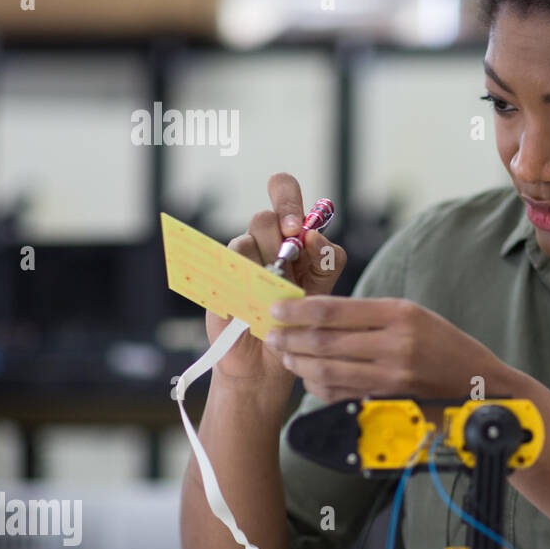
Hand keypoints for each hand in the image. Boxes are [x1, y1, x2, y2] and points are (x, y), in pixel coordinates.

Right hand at [208, 172, 347, 382]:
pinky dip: (245, 279)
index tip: (296, 229)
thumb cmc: (301, 320)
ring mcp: (241, 258)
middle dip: (279, 236)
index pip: (282, 189)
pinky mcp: (221, 275)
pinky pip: (229, 264)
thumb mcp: (325, 289)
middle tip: (288, 258)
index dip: (287, 198)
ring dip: (265, 264)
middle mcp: (264, 240)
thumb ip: (328, 260)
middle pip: (265, 217)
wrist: (271, 359)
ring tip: (273, 290)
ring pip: (247, 239)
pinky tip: (253, 297)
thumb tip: (314, 237)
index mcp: (291, 234)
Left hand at [265, 296, 506, 406]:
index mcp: (400, 314)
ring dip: (298, 363)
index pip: (334, 310)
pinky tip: (308, 376)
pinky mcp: (388, 401)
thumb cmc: (444, 344)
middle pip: (324, 342)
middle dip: (289, 337)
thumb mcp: (414, 315)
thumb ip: (370, 314)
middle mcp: (396, 345)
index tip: (277, 308)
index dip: (297, 310)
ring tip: (285, 354)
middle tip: (270, 333)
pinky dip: (317, 385)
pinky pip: (339, 393)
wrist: (479, 385)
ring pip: (327, 371)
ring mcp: (392, 377)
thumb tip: (317, 313)